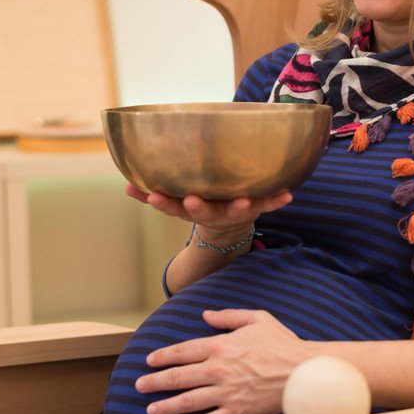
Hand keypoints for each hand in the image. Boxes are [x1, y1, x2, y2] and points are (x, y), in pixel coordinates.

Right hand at [124, 185, 291, 235]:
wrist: (230, 229)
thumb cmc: (201, 204)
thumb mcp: (176, 202)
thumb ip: (151, 193)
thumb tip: (125, 184)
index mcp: (192, 209)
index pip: (173, 207)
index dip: (163, 202)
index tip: (153, 196)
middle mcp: (212, 213)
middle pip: (203, 212)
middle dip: (198, 206)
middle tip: (192, 200)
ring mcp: (234, 211)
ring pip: (236, 210)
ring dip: (240, 207)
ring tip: (245, 202)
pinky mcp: (255, 207)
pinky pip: (268, 204)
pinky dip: (277, 200)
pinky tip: (288, 195)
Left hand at [135, 309, 311, 413]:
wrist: (302, 372)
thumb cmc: (282, 343)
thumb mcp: (257, 318)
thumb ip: (228, 316)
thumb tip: (205, 315)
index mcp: (220, 345)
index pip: (183, 351)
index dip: (163, 356)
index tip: (149, 360)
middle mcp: (217, 370)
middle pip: (178, 377)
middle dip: (155, 382)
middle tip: (139, 386)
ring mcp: (225, 393)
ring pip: (187, 401)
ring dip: (166, 407)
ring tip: (150, 411)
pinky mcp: (236, 413)